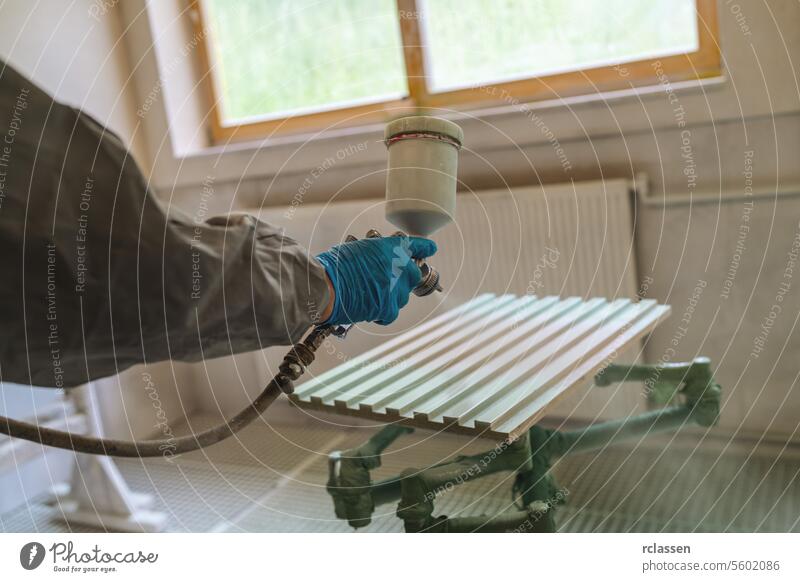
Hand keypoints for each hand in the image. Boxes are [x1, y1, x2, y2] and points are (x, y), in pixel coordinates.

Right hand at [316, 236, 436, 325]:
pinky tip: (371, 307)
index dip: (424, 247)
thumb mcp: (358, 247)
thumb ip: (376, 253)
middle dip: (403, 277)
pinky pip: (392, 312)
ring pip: (402, 294)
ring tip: (371, 292)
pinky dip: (383, 312)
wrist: (328, 285)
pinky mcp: (389, 309)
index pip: (418, 246)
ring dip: (391, 294)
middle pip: (413, 274)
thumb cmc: (337, 265)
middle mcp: (401, 268)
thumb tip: (380, 261)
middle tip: (387, 279)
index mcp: (394, 248)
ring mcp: (397, 290)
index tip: (430, 248)